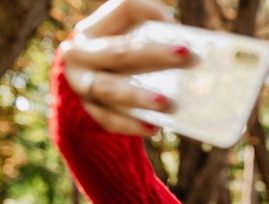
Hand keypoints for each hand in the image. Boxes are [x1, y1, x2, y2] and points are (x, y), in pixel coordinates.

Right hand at [59, 0, 193, 134]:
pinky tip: (154, 127)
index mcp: (94, 28)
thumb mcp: (130, 36)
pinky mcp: (90, 110)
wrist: (89, 83)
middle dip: (155, 55)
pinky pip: (110, 120)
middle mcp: (81, 54)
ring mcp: (81, 84)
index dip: (151, 11)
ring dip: (139, 96)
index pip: (125, 9)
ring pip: (110, 89)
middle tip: (188, 56)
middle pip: (119, 52)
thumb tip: (187, 42)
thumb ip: (153, 32)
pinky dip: (132, 125)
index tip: (177, 26)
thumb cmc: (122, 56)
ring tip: (168, 104)